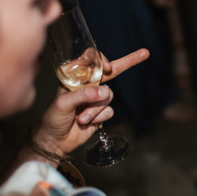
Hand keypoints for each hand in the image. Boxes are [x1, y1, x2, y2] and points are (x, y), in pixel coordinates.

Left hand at [32, 48, 149, 154]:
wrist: (55, 141)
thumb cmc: (53, 118)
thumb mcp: (63, 103)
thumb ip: (83, 94)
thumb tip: (104, 92)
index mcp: (75, 77)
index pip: (90, 60)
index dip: (101, 60)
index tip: (108, 68)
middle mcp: (88, 85)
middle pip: (111, 70)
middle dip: (128, 62)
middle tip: (144, 54)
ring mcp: (96, 98)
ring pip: (108, 96)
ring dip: (95, 109)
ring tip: (81, 118)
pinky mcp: (102, 112)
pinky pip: (109, 110)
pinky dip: (98, 118)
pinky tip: (87, 123)